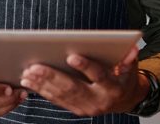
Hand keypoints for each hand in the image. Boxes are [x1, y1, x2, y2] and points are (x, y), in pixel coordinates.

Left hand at [19, 44, 148, 115]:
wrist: (125, 100)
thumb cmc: (124, 77)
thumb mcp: (130, 67)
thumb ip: (129, 58)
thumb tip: (132, 48)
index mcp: (113, 87)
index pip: (99, 76)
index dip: (86, 67)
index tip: (71, 56)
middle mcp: (99, 100)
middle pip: (74, 88)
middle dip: (52, 76)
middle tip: (34, 66)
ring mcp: (87, 108)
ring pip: (62, 95)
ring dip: (42, 84)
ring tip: (27, 73)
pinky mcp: (77, 110)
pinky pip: (58, 101)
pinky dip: (42, 91)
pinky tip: (29, 82)